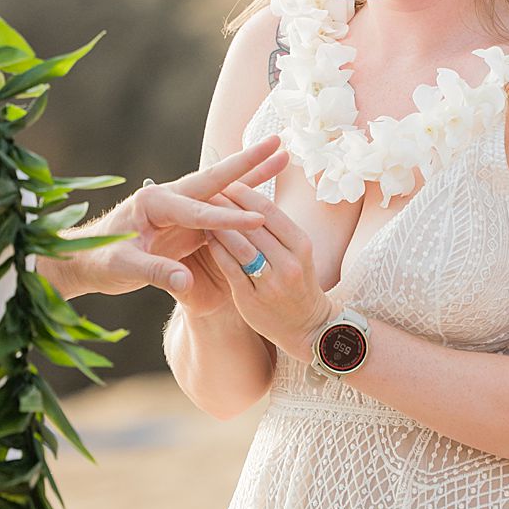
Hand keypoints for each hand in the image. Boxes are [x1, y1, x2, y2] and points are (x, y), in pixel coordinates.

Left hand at [44, 136, 288, 303]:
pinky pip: (219, 209)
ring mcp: (178, 208)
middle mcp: (168, 197)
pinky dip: (243, 199)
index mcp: (153, 203)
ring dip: (252, 175)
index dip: (227, 218)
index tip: (257, 220)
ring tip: (282, 156)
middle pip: (214, 180)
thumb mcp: (122, 268)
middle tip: (277, 143)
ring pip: (222, 190)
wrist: (83, 261)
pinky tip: (265, 191)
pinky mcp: (185, 222)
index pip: (197, 211)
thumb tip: (186, 282)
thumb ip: (155, 273)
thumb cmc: (98, 262)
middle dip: (247, 164)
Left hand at [204, 179, 331, 363]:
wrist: (307, 327)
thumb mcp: (298, 251)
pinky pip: (229, 268)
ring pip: (240, 246)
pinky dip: (216, 250)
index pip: (269, 210)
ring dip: (218, 225)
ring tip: (201, 209)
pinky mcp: (251, 299)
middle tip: (206, 189)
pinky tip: (205, 237)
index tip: (227, 180)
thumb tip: (250, 195)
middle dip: (227, 204)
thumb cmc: (298, 282)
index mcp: (301, 245)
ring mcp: (270, 283)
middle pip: (252, 225)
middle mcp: (289, 263)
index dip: (245, 193)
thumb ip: (277, 228)